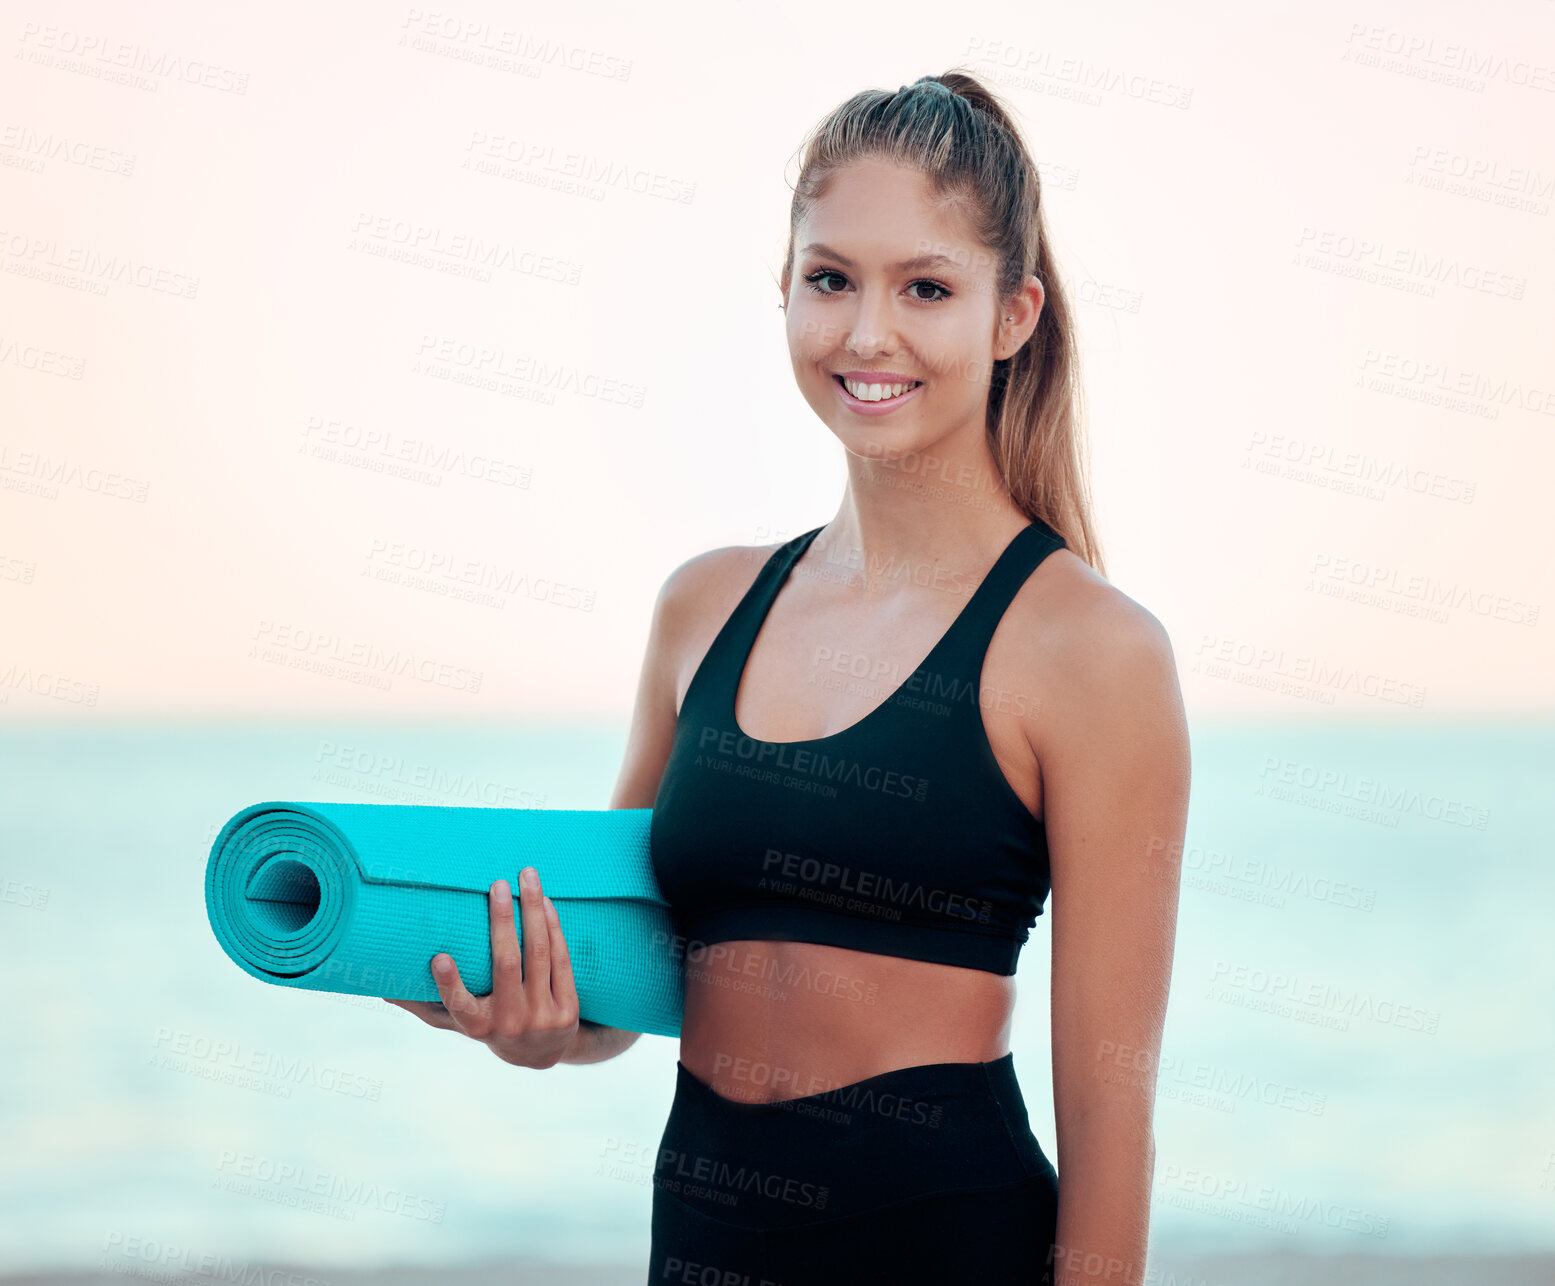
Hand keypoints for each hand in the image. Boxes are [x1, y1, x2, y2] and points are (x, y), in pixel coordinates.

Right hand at [383, 867, 579, 1067]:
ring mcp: (542, 1016)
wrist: (542, 1052)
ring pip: (539, 956)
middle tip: (497, 885)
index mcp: (477, 1025)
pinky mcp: (568, 1009)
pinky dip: (553, 928)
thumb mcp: (457, 1022)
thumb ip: (424, 1004)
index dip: (449, 983)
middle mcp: (509, 1022)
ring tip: (527, 878)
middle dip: (502, 922)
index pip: (459, 1005)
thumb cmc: (489, 1025)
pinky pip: (561, 959)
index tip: (439, 957)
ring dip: (533, 913)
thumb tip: (382, 986)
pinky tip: (545, 903)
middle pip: (507, 967)